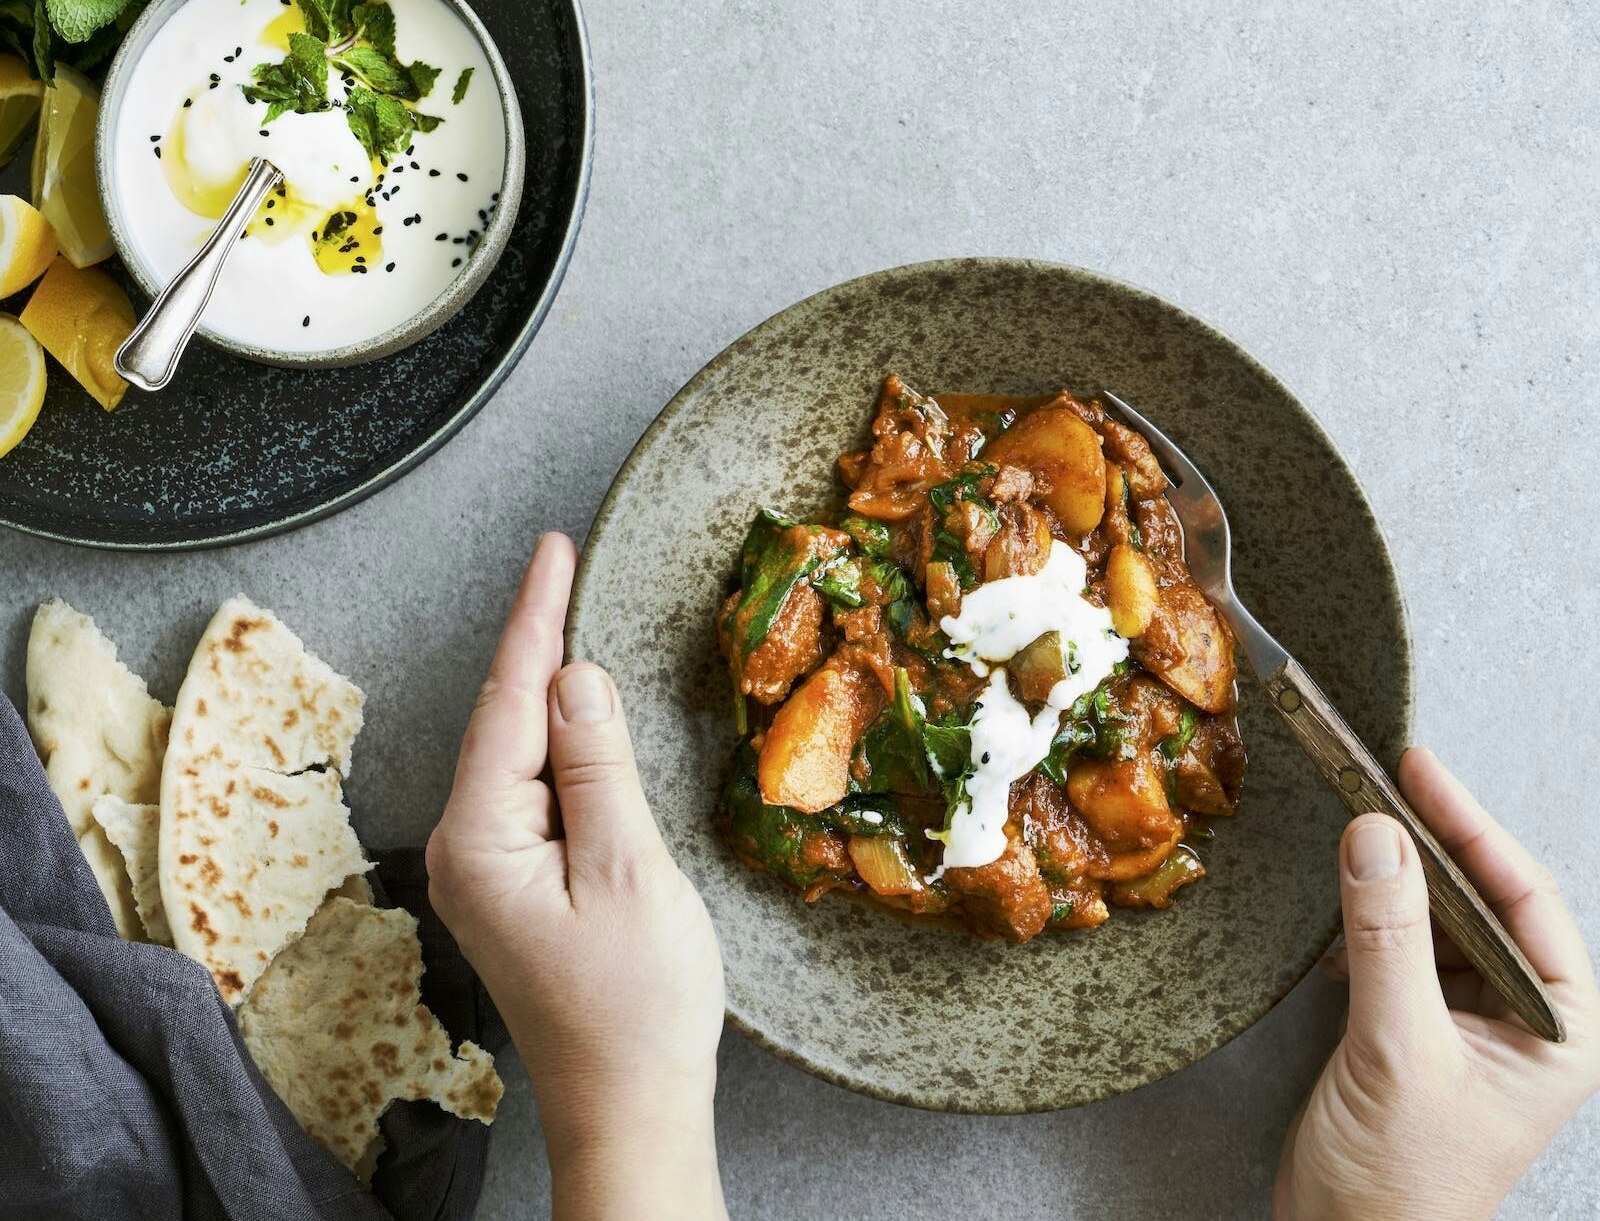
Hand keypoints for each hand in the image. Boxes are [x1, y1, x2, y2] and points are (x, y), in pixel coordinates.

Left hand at [426, 534, 728, 1220]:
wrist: (629, 1104)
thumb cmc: (636, 1004)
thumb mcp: (629, 870)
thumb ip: (598, 765)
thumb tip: (577, 677)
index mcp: (481, 839)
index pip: (509, 702)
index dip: (535, 619)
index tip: (554, 549)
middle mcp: (467, 847)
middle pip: (505, 719)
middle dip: (539, 642)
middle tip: (567, 563)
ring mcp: (489, 868)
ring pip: (521, 752)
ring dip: (552, 692)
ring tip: (577, 617)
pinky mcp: (517, 883)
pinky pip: (537, 789)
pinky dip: (565, 745)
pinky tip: (584, 718)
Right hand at [1275, 748, 1599, 1219]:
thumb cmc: (1402, 1184)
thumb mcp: (1398, 1050)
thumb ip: (1388, 940)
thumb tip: (1376, 839)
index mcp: (1560, 1029)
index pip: (1525, 899)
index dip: (1473, 828)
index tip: (1420, 772)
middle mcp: (1525, 1020)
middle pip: (1485, 898)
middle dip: (1436, 840)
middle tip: (1384, 778)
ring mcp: (1469, 1023)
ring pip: (1440, 918)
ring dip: (1399, 876)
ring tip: (1361, 824)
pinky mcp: (1415, 1029)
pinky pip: (1400, 947)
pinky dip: (1368, 919)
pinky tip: (1344, 906)